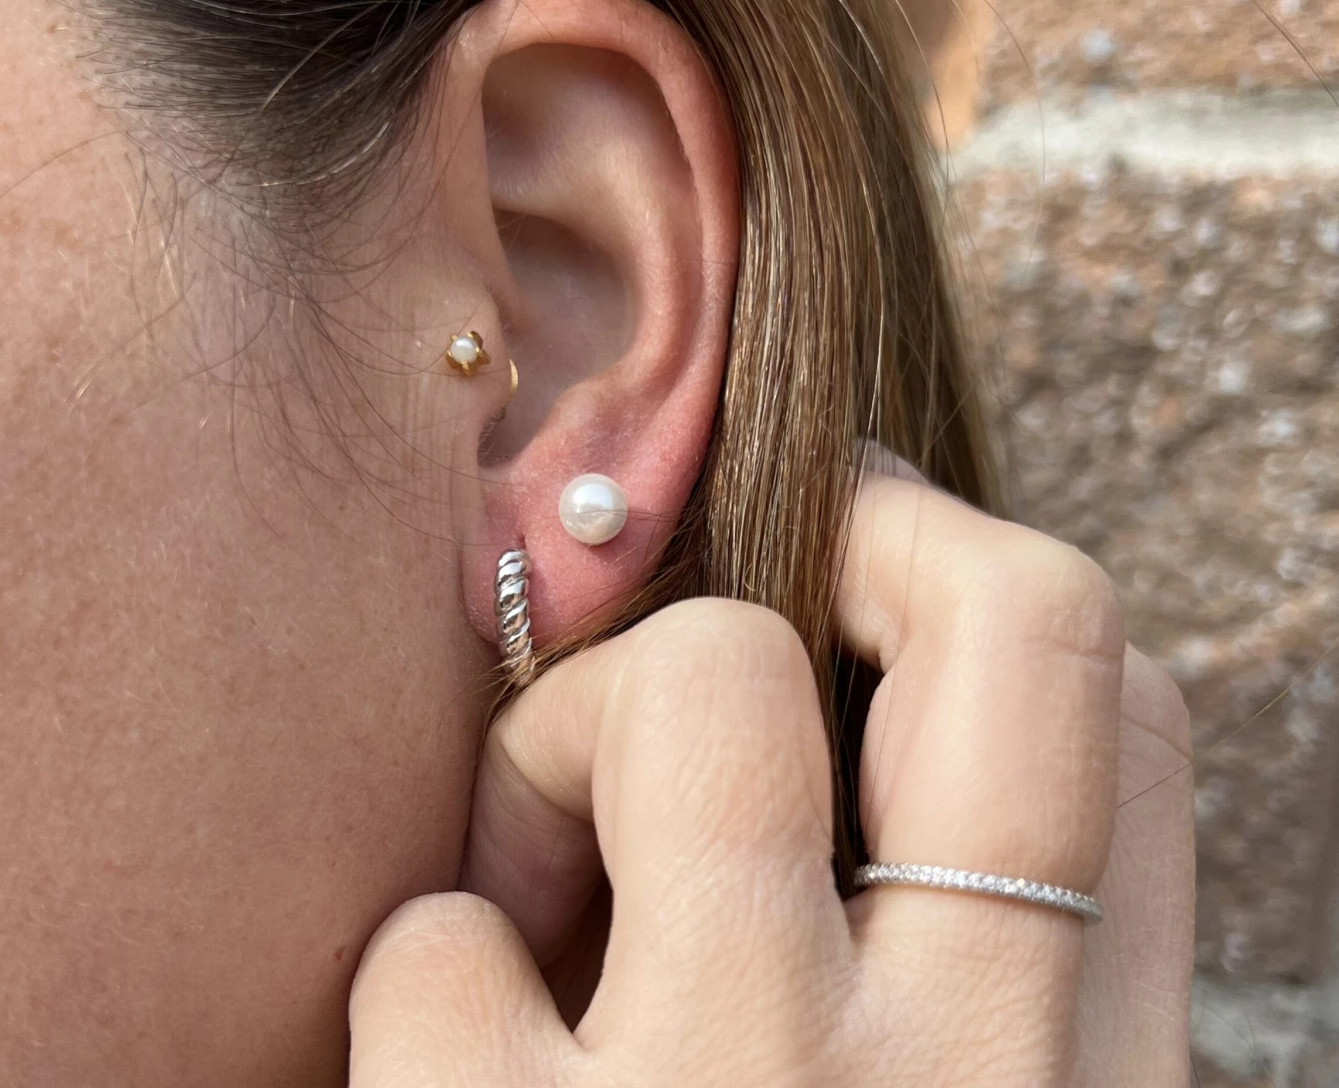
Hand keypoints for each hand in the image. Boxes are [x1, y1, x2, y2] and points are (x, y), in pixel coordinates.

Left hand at [350, 474, 1194, 1084]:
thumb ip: (944, 974)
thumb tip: (854, 726)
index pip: (1130, 728)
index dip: (982, 602)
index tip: (860, 597)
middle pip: (1025, 618)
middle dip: (876, 523)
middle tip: (745, 568)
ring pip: (705, 676)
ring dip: (574, 733)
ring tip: (532, 886)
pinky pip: (439, 937)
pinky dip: (424, 972)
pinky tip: (439, 1076)